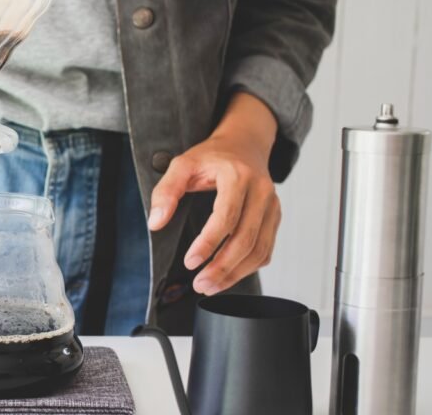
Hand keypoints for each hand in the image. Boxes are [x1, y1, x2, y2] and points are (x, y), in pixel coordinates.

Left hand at [147, 93, 280, 295]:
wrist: (244, 145)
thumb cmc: (212, 156)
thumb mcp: (183, 164)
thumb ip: (166, 191)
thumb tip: (156, 222)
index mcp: (238, 176)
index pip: (226, 217)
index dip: (209, 243)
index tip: (190, 261)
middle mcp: (261, 191)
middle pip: (246, 239)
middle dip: (222, 267)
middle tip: (200, 284)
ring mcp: (272, 206)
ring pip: (259, 249)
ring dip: (236, 273)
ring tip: (211, 286)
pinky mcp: (275, 218)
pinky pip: (266, 250)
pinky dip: (249, 268)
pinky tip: (230, 275)